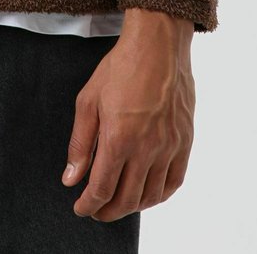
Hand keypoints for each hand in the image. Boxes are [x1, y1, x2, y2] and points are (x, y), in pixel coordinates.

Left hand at [60, 9, 194, 221]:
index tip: (80, 208)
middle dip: (107, 211)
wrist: (158, 45)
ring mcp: (169, 147)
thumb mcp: (88, 101)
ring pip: (151, 195)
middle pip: (126, 199)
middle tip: (96, 210)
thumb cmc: (121, 68)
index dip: (88, 205)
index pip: (101, 189)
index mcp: (118, 138)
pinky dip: (159, 195)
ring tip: (119, 203)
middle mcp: (146, 149)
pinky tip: (147, 193)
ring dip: (132, 206)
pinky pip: (174, 182)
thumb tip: (71, 179)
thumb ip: (79, 144)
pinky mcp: (185, 141)